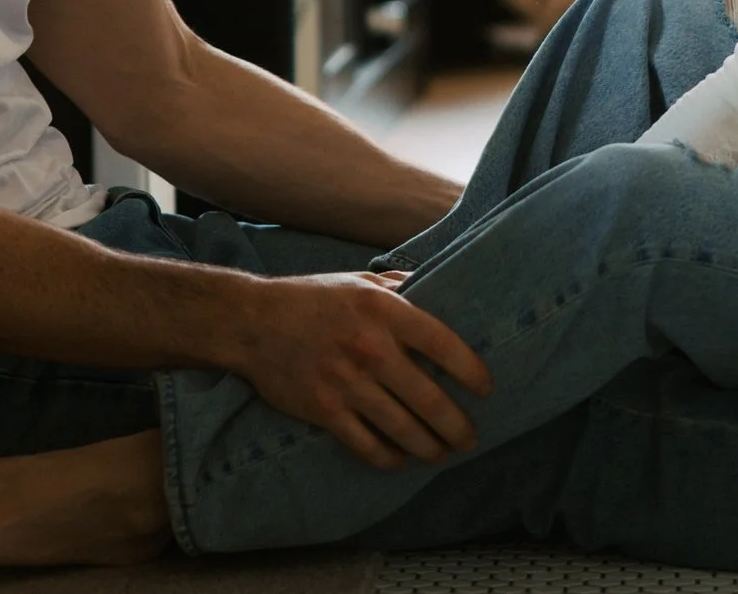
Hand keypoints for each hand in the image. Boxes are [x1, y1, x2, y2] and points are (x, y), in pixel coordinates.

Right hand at [226, 272, 492, 468]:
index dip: (471, 371)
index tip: (486, 388)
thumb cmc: (311, 298)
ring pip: (403, 429)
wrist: (251, 322)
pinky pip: (366, 444)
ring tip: (443, 453)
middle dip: (457, 426)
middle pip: (429, 399)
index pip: (443, 344)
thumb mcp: (359, 279)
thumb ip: (399, 286)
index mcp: (384, 311)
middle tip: (470, 438)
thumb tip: (438, 285)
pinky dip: (389, 457)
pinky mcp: (324, 410)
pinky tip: (401, 459)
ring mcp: (346, 383)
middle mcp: (369, 348)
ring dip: (430, 447)